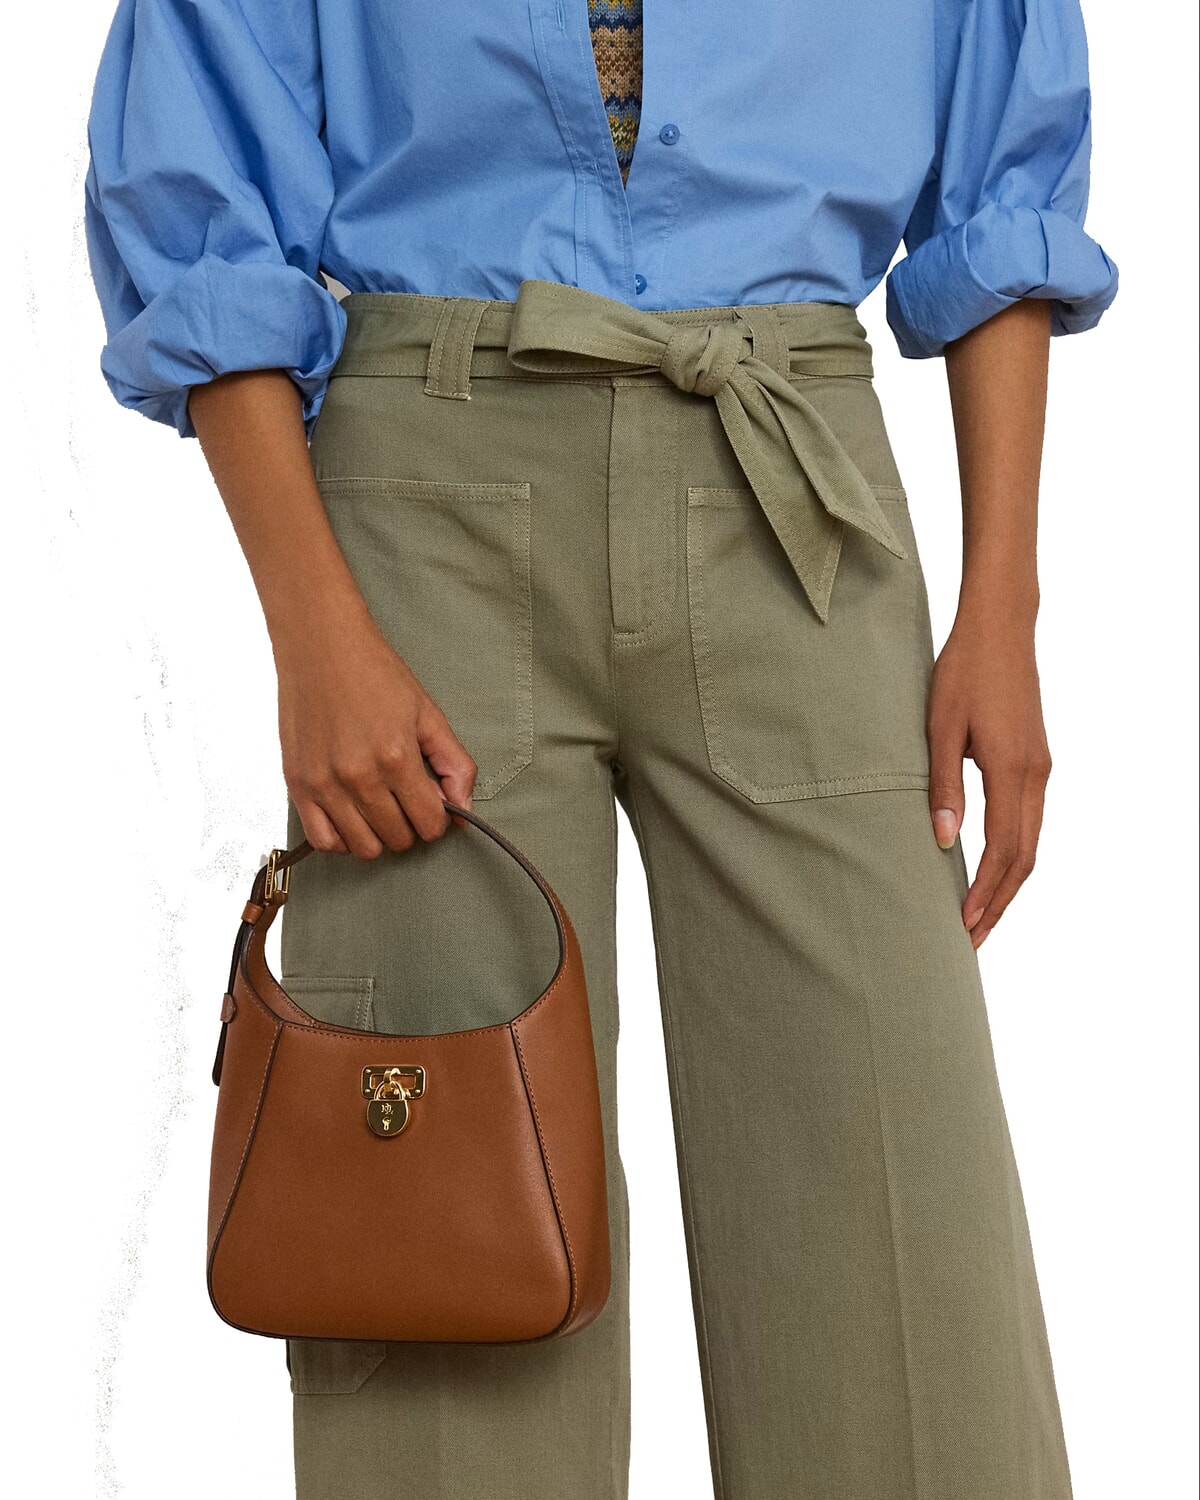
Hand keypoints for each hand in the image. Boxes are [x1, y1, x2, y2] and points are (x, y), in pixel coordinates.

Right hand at [275, 612, 477, 858]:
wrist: (320, 646)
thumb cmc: (373, 673)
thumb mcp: (428, 713)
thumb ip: (454, 764)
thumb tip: (464, 808)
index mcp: (396, 758)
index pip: (430, 824)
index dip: (438, 818)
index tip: (432, 802)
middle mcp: (359, 777)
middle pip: (399, 838)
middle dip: (411, 825)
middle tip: (406, 799)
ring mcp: (324, 784)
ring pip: (364, 847)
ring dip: (379, 835)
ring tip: (380, 807)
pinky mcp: (298, 785)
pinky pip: (323, 841)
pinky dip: (342, 839)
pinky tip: (352, 817)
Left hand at [926, 613, 1051, 946]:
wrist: (1000, 628)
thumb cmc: (962, 672)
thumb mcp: (939, 728)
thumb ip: (943, 787)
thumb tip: (943, 842)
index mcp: (1012, 770)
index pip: (1003, 851)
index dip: (984, 893)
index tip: (962, 926)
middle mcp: (1036, 776)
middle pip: (1024, 858)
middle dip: (999, 902)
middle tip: (971, 940)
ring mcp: (1041, 769)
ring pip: (1031, 842)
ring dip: (1008, 883)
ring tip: (979, 915)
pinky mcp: (1036, 760)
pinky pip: (1030, 821)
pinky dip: (1013, 855)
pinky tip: (991, 869)